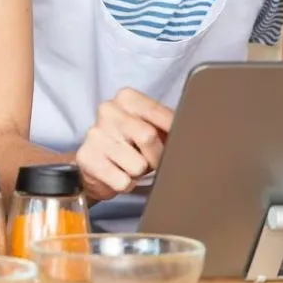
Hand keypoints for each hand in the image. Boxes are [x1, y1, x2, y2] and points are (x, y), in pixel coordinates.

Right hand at [74, 87, 173, 201]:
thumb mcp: (149, 127)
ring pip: (137, 165)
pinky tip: (116, 174)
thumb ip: (168, 125)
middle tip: (149, 160)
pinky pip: (123, 181)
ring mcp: (95, 133)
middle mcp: (108, 110)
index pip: (161, 115)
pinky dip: (125, 184)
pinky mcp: (87, 158)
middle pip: (148, 137)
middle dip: (155, 156)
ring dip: (138, 173)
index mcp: (127, 97)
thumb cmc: (129, 144)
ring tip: (128, 165)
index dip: (173, 135)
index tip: (176, 144)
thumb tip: (196, 132)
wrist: (93, 164)